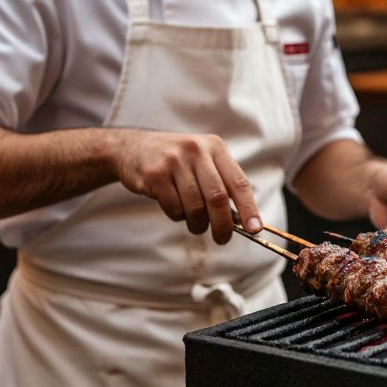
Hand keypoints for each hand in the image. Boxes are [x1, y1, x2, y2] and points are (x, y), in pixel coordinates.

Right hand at [112, 130, 260, 242]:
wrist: (131, 148)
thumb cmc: (175, 160)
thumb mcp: (202, 159)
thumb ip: (221, 183)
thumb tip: (241, 218)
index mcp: (215, 147)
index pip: (239, 182)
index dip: (249, 208)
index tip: (255, 228)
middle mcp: (197, 151)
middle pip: (218, 198)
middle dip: (223, 225)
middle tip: (223, 238)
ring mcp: (174, 161)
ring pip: (195, 207)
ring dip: (198, 223)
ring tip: (195, 223)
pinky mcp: (155, 175)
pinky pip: (174, 208)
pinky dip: (178, 216)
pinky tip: (175, 208)